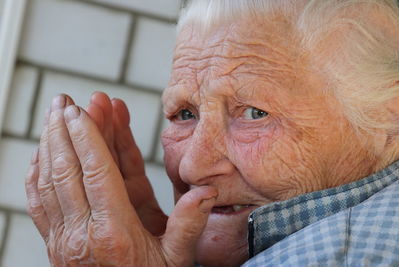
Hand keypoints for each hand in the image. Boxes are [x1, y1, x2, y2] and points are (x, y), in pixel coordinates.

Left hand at [25, 94, 217, 265]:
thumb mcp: (176, 260)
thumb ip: (189, 225)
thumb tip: (206, 191)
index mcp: (114, 233)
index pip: (96, 173)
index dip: (88, 137)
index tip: (81, 109)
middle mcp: (82, 233)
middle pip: (67, 170)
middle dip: (64, 130)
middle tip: (65, 100)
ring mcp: (63, 238)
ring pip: (49, 181)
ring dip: (50, 143)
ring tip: (54, 114)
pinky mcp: (55, 242)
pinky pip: (39, 201)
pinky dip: (37, 172)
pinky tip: (41, 152)